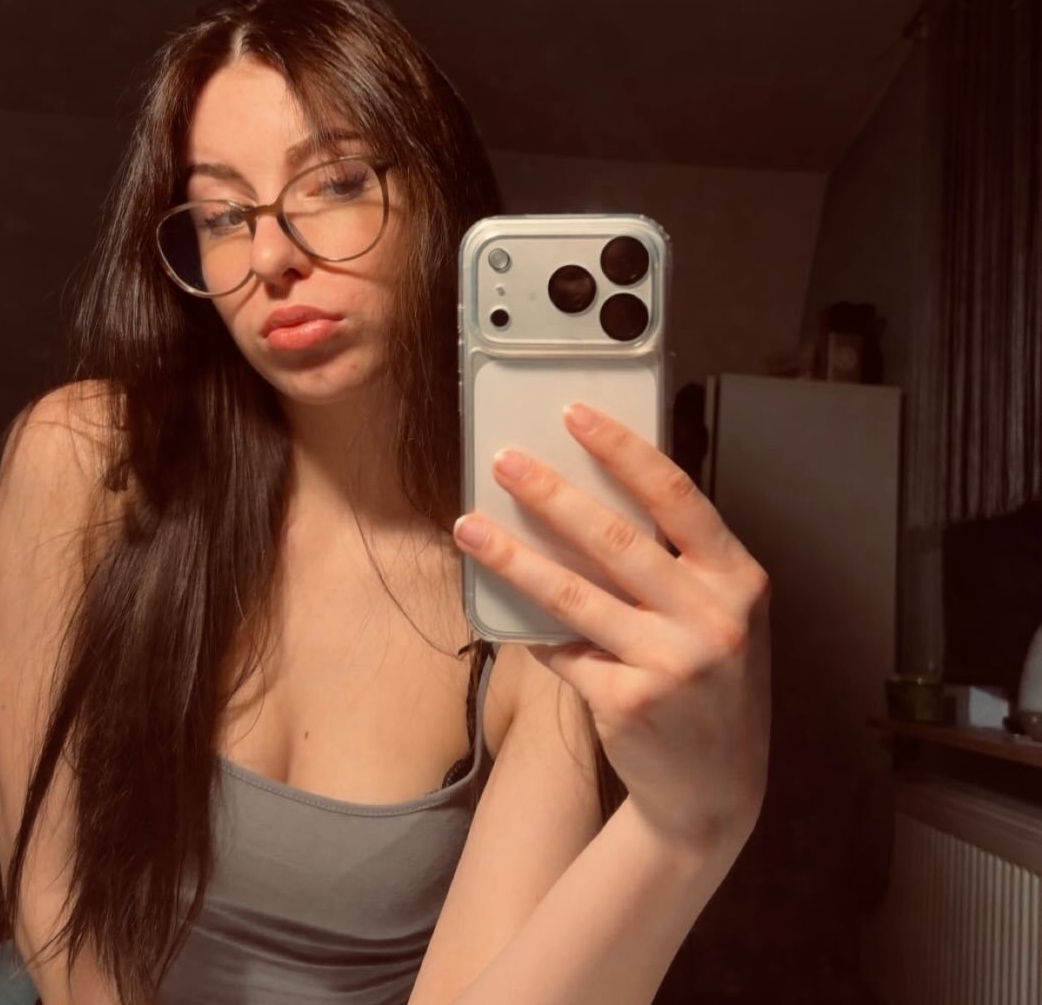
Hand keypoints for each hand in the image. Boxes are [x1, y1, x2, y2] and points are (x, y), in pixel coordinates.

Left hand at [453, 402, 770, 858]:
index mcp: (738, 580)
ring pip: (573, 592)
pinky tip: (499, 603)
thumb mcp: (718, 617)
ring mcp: (670, 664)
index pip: (676, 496)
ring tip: (470, 525)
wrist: (716, 793)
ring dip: (513, 555)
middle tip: (505, 461)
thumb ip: (677, 565)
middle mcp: (711, 618)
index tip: (575, 415)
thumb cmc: (714, 688)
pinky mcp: (626, 701)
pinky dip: (529, 625)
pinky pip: (560, 648)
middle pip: (616, 539)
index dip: (622, 450)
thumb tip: (587, 503)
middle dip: (551, 493)